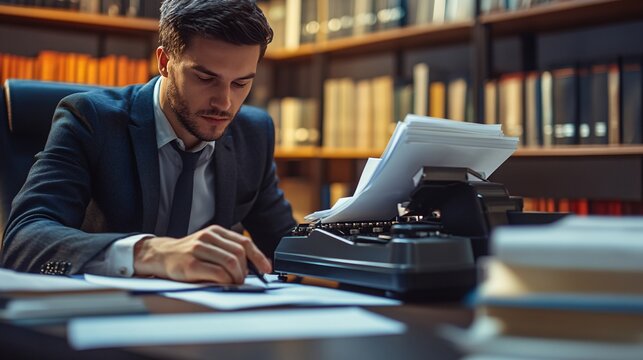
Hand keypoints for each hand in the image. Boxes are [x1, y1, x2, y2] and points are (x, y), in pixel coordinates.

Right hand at [133, 225, 271, 283]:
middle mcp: (208, 237)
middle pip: (239, 254)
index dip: (259, 257)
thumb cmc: (189, 253)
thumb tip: (253, 266)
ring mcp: (198, 249)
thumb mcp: (210, 245)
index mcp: (216, 232)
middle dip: (245, 271)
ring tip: (233, 283)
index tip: (267, 269)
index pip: (244, 243)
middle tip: (242, 280)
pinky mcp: (190, 264)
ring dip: (236, 277)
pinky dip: (225, 281)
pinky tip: (223, 284)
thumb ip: (228, 250)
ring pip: (230, 263)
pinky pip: (217, 273)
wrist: (160, 255)